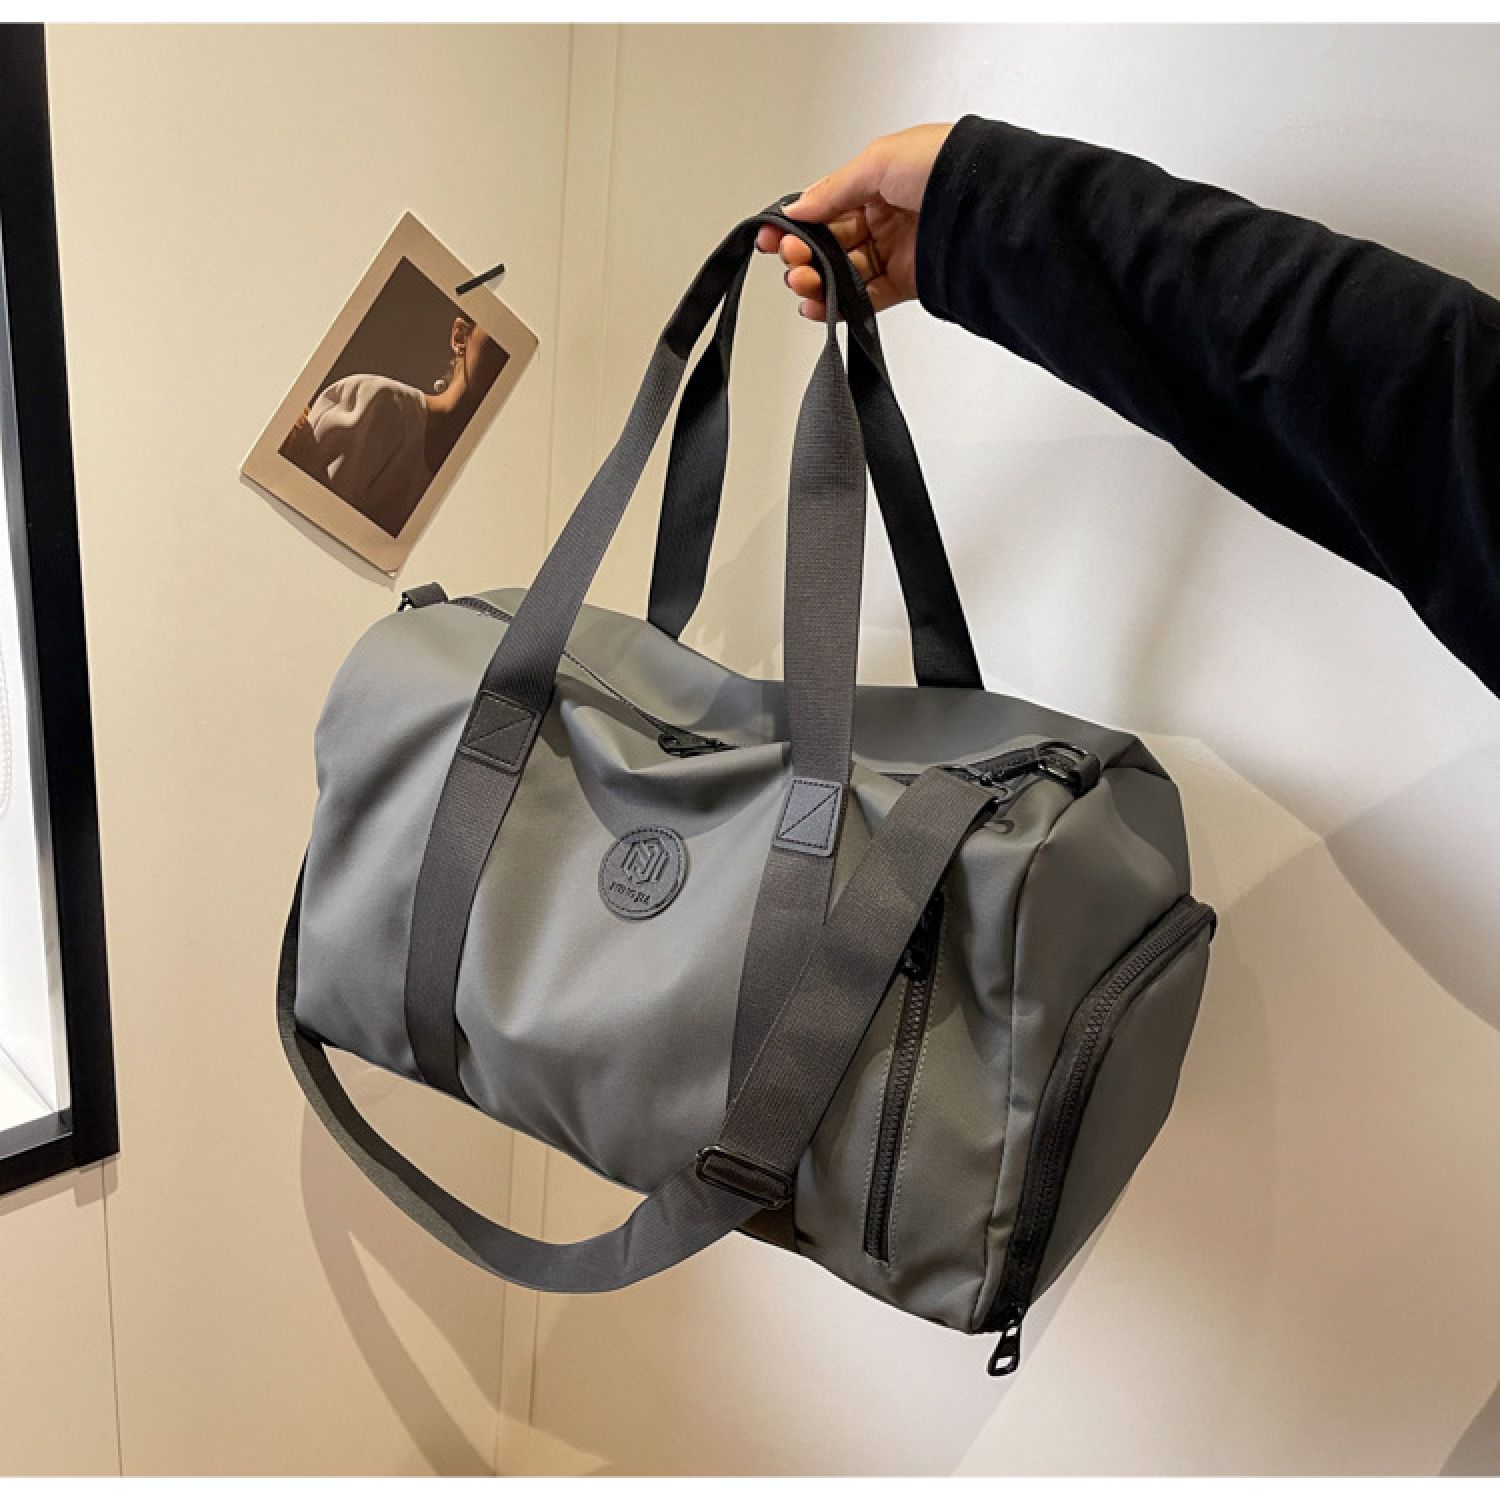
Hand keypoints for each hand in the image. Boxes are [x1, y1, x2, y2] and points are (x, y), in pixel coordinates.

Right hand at [757, 124, 953, 319]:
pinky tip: (819, 306)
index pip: (826, 207)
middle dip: (804, 253)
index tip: (773, 235)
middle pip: (830, 242)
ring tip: (803, 282)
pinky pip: (866, 297)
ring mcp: (896, 250)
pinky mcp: (908, 281)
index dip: (798, 223)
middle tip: (791, 258)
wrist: (991, 203)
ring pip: (843, 271)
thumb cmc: (947, 166)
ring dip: (817, 280)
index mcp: (878, 181)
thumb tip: (798, 207)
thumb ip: (833, 189)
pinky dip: (840, 305)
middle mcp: (886, 215)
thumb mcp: (879, 161)